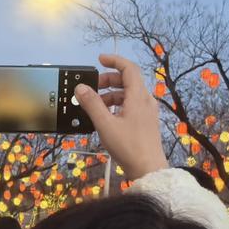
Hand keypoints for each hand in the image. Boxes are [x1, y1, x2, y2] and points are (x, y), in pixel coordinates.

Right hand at [75, 53, 169, 180]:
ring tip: (95, 106)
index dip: (114, 61)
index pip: (129, 68)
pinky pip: (131, 105)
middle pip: (128, 80)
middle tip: (92, 88)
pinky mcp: (146, 122)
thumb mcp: (105, 124)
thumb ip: (92, 104)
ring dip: (111, 94)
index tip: (100, 60)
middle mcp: (146, 100)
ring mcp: (147, 112)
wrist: (148, 169)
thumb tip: (80, 88)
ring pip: (129, 94)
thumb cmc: (128, 146)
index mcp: (138, 96)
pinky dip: (117, 105)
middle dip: (109, 80)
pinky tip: (106, 117)